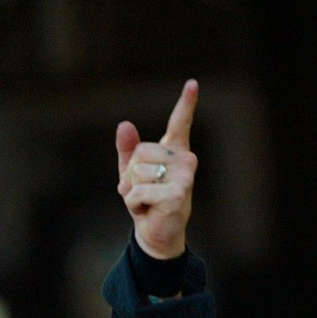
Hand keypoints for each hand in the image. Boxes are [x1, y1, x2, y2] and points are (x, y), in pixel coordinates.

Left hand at [115, 79, 198, 259]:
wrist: (156, 234)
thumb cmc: (146, 201)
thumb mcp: (132, 173)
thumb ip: (127, 150)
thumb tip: (124, 125)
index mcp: (174, 151)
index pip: (180, 123)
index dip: (186, 103)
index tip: (192, 83)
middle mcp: (184, 159)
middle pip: (139, 153)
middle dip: (131, 175)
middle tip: (144, 191)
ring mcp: (184, 175)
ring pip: (137, 171)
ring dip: (132, 191)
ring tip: (147, 201)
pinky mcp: (178, 192)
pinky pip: (138, 191)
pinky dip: (134, 204)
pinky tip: (147, 210)